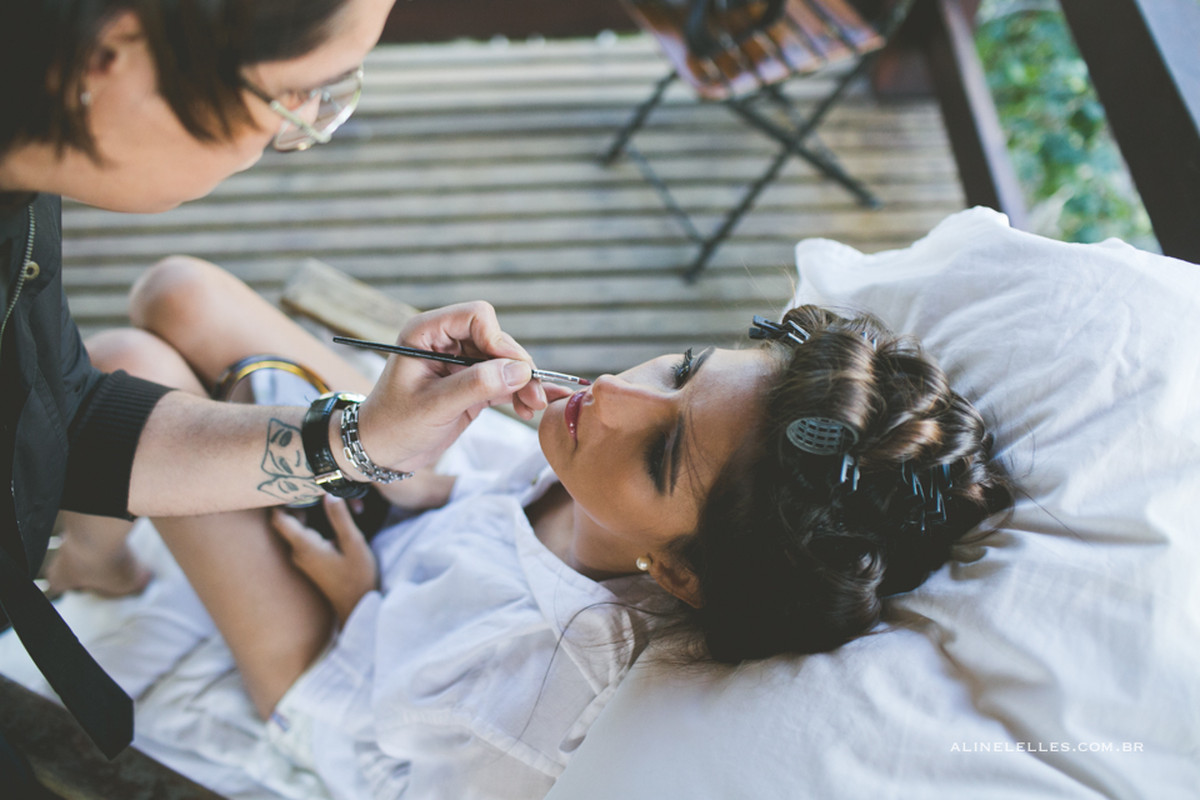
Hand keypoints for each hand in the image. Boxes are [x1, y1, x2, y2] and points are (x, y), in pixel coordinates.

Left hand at [271, 498, 378, 625]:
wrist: (357, 608)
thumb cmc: (357, 578)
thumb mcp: (354, 544)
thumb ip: (339, 518)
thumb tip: (328, 493)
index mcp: (304, 546)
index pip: (278, 518)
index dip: (282, 499)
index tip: (296, 483)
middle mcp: (297, 552)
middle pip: (288, 520)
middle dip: (302, 502)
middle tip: (319, 487)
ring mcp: (302, 558)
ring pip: (298, 528)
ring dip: (312, 514)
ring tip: (329, 499)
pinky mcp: (310, 562)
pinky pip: (306, 538)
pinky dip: (316, 526)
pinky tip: (334, 520)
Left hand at [355, 301, 556, 471]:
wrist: (381, 452)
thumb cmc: (394, 425)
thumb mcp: (434, 406)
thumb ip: (475, 385)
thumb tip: (519, 371)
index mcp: (426, 333)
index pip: (476, 316)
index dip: (498, 340)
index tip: (512, 371)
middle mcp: (445, 341)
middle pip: (496, 339)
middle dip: (518, 366)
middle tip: (535, 396)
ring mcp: (460, 362)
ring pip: (505, 360)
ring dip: (523, 381)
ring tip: (533, 406)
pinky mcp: (471, 383)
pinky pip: (503, 380)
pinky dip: (518, 392)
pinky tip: (531, 407)